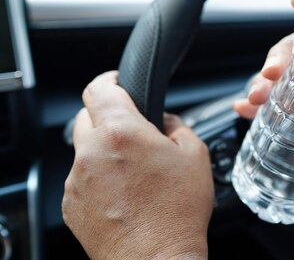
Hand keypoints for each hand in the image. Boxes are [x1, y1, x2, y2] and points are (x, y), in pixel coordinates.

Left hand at [63, 71, 212, 259]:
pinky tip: (123, 193)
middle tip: (132, 129)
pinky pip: (81, 178)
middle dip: (106, 116)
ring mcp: (77, 181)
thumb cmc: (177, 212)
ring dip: (103, 150)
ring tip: (133, 171)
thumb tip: (164, 121)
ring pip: (84, 149)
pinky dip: (97, 177)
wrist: (156, 259)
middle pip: (85, 116)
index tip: (117, 82)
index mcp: (121, 132)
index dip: (109, 79)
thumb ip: (177, 126)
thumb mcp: (195, 155)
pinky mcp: (71, 205)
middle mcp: (91, 153)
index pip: (99, 88)